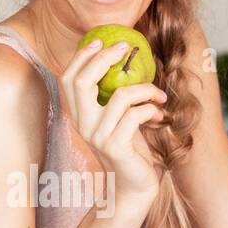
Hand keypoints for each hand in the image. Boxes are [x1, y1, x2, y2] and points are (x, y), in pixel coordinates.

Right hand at [58, 38, 166, 208]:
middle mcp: (83, 125)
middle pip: (83, 81)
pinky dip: (152, 109)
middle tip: (126, 49)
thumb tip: (123, 60)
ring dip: (145, 89)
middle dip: (104, 59)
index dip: (81, 56)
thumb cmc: (129, 149)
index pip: (68, 79)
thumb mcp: (117, 119)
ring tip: (159, 95)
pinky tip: (158, 115)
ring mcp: (97, 136)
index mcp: (79, 116)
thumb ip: (112, 97)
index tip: (100, 40)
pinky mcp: (116, 146)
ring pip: (120, 95)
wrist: (134, 187)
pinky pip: (136, 114)